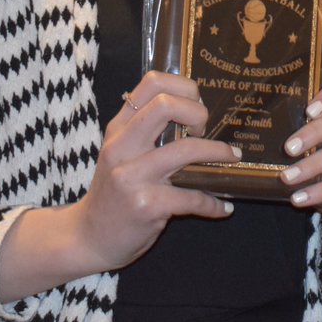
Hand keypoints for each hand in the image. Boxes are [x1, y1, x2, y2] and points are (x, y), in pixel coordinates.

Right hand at [71, 70, 238, 270]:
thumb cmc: (113, 192)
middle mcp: (122, 147)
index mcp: (119, 128)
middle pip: (166, 104)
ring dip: (219, 153)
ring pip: (187, 149)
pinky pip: (192, 197)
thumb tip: (195, 109)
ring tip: (232, 158)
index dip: (184, 87)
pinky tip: (223, 209)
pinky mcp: (145, 206)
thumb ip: (146, 129)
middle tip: (206, 131)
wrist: (88, 239)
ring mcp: (132, 176)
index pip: (152, 82)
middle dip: (198, 112)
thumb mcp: (120, 153)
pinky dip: (214, 203)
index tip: (196, 107)